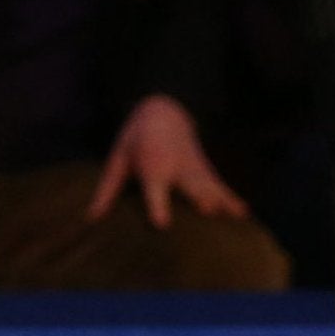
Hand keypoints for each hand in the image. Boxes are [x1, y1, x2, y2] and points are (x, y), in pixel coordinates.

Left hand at [89, 96, 250, 230]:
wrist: (164, 110)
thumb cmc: (136, 140)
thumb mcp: (117, 159)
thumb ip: (107, 190)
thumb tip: (90, 218)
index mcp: (153, 167)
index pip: (155, 189)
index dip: (158, 206)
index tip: (163, 224)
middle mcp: (177, 168)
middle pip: (190, 184)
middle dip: (200, 197)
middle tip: (209, 211)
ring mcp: (195, 169)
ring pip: (210, 185)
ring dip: (221, 200)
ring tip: (233, 217)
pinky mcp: (206, 171)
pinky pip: (221, 186)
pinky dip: (232, 199)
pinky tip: (244, 214)